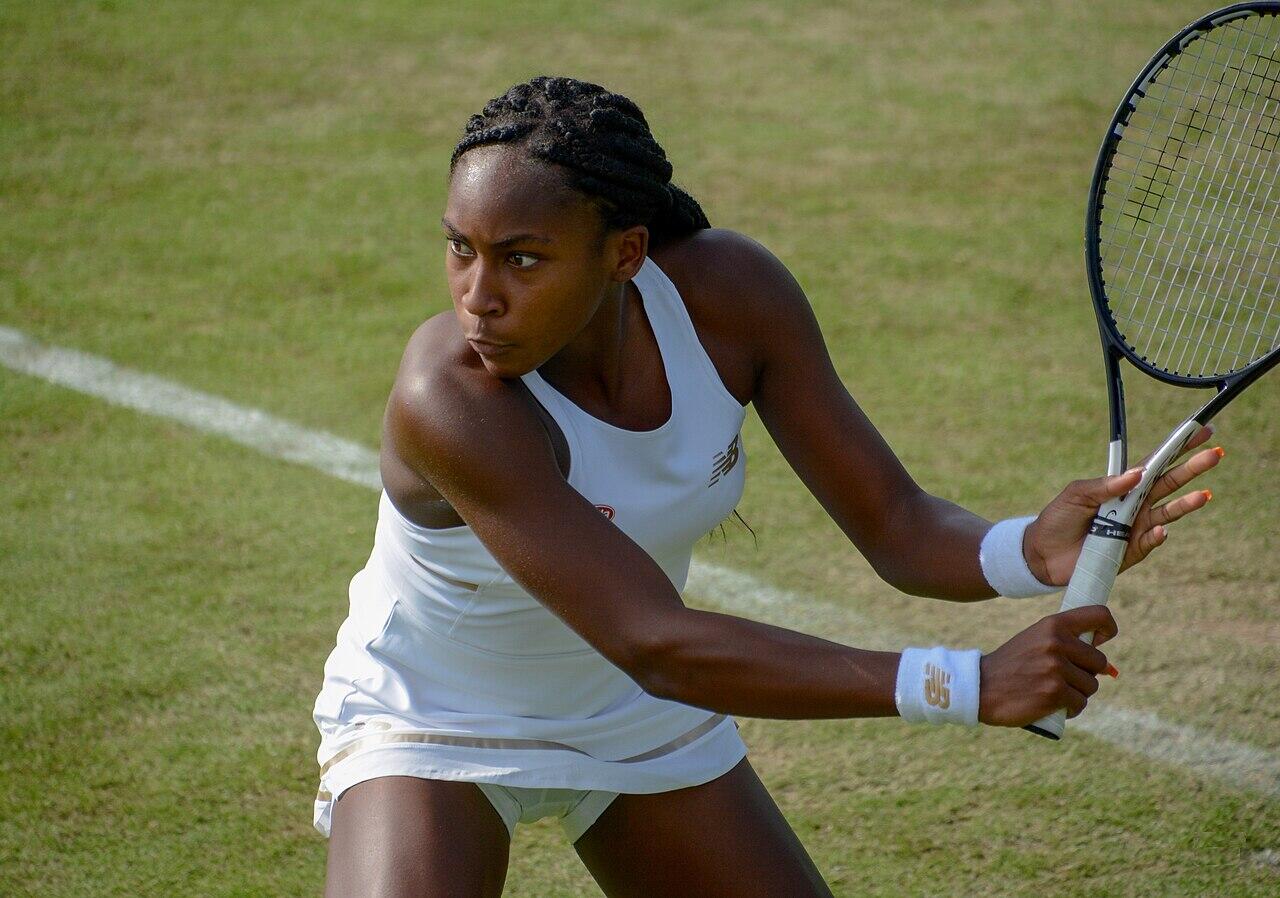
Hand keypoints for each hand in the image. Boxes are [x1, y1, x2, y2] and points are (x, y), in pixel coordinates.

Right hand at [979, 605, 1118, 726]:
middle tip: (1063, 678)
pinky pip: (1080, 703)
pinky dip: (1070, 708)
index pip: (1098, 614)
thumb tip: (1102, 656)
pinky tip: (1053, 705)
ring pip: (1091, 686)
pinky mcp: (1055, 693)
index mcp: (1053, 624)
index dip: (1108, 628)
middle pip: (1099, 661)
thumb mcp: (1034, 640)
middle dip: (1086, 674)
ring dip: (1077, 693)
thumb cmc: (1011, 665)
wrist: (980, 687)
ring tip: (1053, 691)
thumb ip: (1063, 640)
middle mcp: (1057, 643)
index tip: (1102, 640)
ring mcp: (1056, 668)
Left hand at [1023, 426, 1223, 586]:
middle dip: (1192, 469)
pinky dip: (1156, 536)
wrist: (1042, 553)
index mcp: (1122, 486)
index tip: (1199, 431)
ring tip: (1204, 494)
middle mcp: (1135, 505)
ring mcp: (1136, 528)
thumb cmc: (1058, 518)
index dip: (1175, 448)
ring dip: (1187, 504)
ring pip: (1168, 513)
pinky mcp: (1131, 551)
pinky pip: (1150, 542)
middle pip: (1169, 484)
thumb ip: (1105, 485)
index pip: (1154, 464)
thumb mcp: (1076, 494)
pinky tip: (1160, 529)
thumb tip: (1137, 473)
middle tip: (1215, 454)